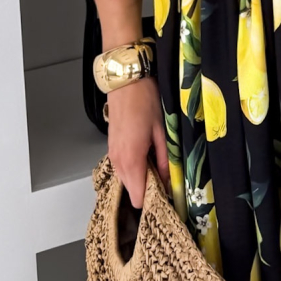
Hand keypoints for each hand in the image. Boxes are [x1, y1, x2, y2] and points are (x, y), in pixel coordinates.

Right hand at [106, 76, 169, 207]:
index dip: (153, 199)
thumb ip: (165, 159)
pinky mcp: (110, 147)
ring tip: (157, 163)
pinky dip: (133, 168)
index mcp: (132, 159)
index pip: (138, 197)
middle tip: (166, 177)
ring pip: (126, 180)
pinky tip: (146, 154)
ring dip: (141, 177)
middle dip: (148, 189)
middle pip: (131, 191)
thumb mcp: (162, 130)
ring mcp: (112, 155)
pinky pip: (122, 168)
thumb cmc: (145, 101)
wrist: (125, 81)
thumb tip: (169, 180)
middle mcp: (118, 161)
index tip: (167, 194)